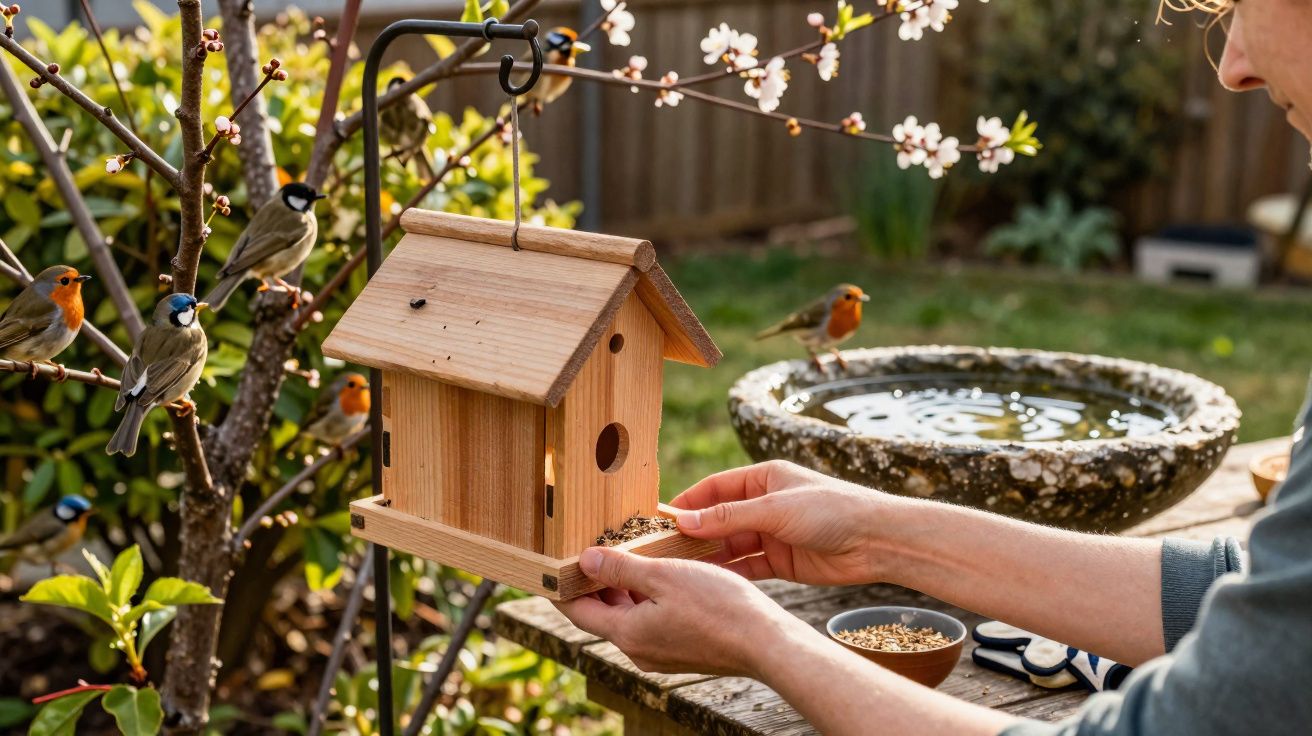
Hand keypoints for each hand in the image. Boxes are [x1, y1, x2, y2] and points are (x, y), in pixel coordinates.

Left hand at [555, 546, 809, 676]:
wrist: (766, 643)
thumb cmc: (719, 608)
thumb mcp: (664, 575)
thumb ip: (621, 568)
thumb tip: (584, 560)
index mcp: (627, 633)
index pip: (578, 612)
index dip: (561, 590)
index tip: (549, 568)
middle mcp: (639, 650)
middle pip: (603, 613)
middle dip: (594, 583)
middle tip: (588, 549)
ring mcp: (661, 653)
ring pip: (628, 616)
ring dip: (623, 588)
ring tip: (623, 554)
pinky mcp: (681, 649)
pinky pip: (651, 621)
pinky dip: (645, 597)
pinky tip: (658, 574)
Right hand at [670, 460, 886, 585]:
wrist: (876, 541)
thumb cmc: (831, 509)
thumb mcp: (775, 508)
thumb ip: (729, 516)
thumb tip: (686, 521)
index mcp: (763, 478)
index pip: (715, 488)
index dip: (688, 502)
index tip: (659, 518)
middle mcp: (765, 505)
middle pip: (719, 519)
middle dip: (693, 533)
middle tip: (661, 549)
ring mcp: (773, 534)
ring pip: (731, 545)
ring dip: (708, 556)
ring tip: (678, 569)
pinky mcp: (782, 561)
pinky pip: (748, 566)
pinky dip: (730, 573)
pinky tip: (709, 582)